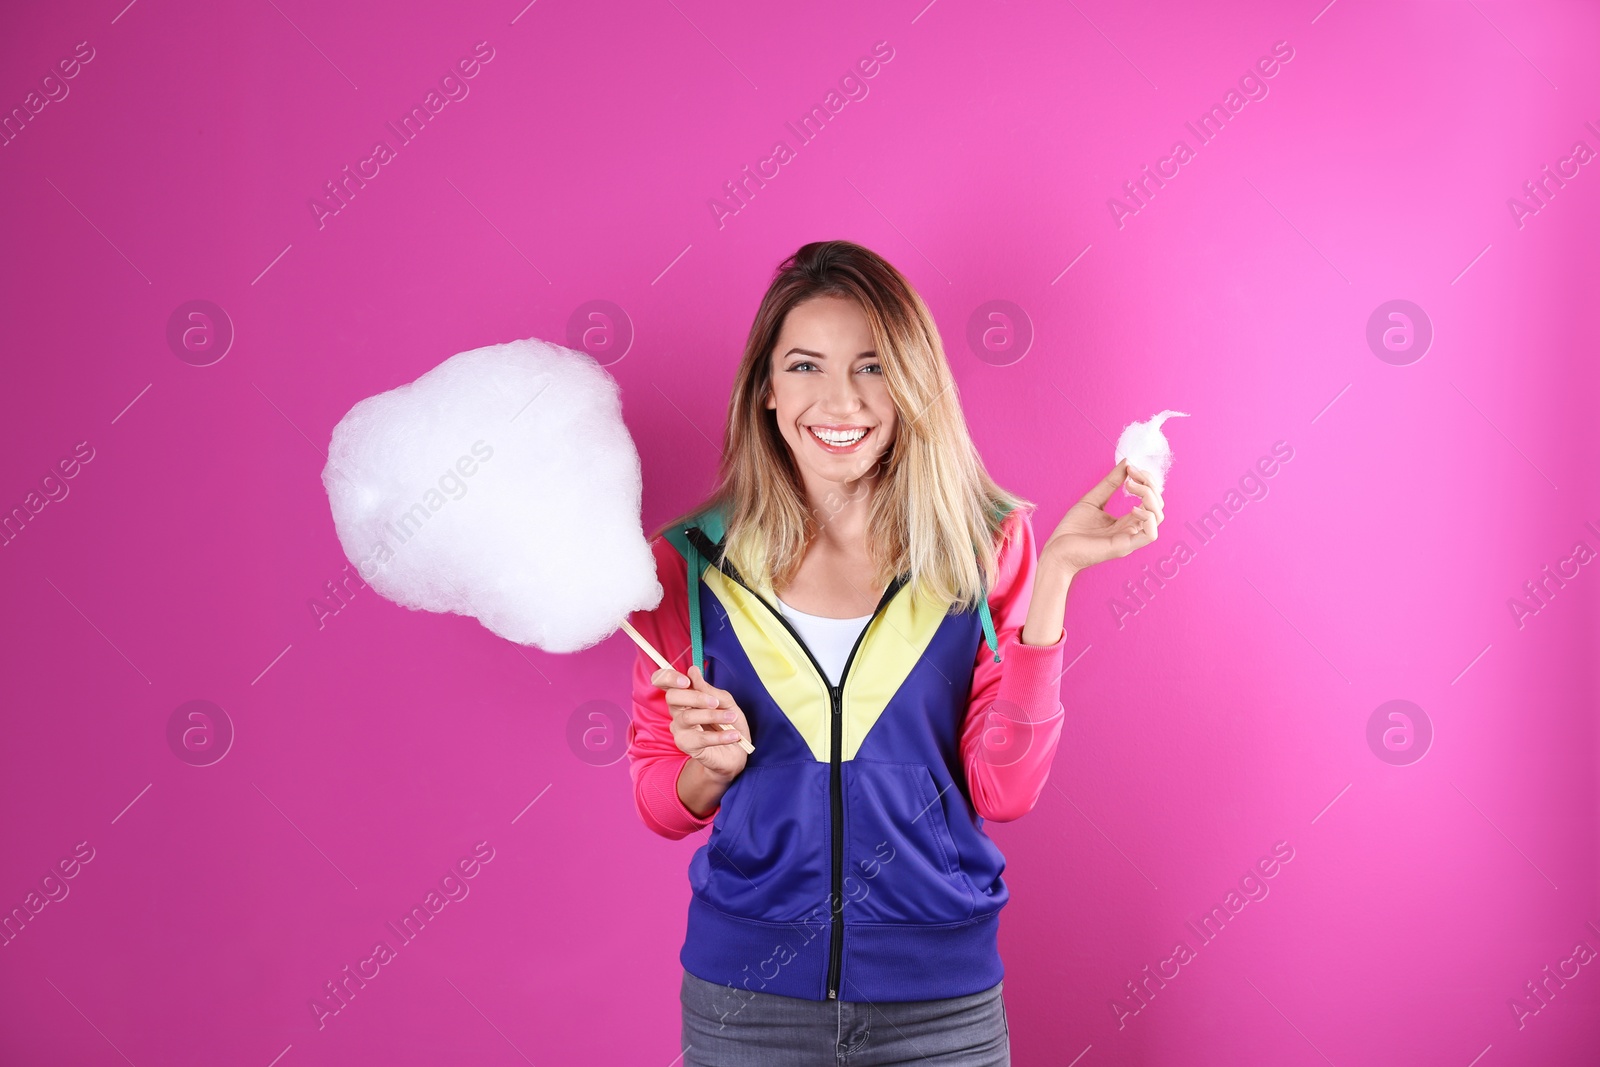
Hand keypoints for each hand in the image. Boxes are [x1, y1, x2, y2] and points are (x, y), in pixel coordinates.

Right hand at [652, 664, 749, 780]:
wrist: (736, 753)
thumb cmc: (729, 724)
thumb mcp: (726, 703)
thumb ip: (709, 690)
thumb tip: (692, 671)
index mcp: (685, 697)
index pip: (663, 682)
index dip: (668, 678)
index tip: (686, 680)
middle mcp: (678, 712)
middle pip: (672, 698)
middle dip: (695, 697)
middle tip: (716, 703)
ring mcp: (680, 729)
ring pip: (687, 717)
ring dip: (713, 716)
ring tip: (732, 718)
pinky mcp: (686, 746)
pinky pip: (701, 738)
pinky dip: (720, 736)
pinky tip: (734, 735)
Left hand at [1040, 459, 1164, 572]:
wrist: (1057, 550)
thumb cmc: (1072, 529)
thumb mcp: (1093, 499)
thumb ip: (1111, 483)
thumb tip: (1127, 462)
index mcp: (1126, 520)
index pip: (1150, 499)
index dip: (1145, 480)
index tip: (1130, 467)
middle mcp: (1131, 529)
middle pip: (1157, 505)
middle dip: (1149, 484)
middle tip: (1131, 473)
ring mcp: (1130, 538)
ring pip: (1158, 517)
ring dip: (1149, 496)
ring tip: (1130, 485)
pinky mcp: (1124, 546)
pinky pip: (1150, 534)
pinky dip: (1148, 517)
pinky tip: (1132, 508)